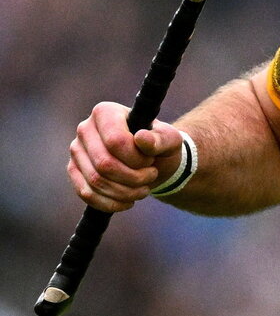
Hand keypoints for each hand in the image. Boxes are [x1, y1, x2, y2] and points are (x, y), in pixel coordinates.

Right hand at [68, 102, 183, 211]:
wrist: (152, 160)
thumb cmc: (159, 144)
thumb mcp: (170, 139)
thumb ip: (161, 139)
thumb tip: (141, 139)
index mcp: (105, 112)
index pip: (115, 141)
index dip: (136, 158)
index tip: (150, 160)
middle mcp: (85, 128)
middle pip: (104, 164)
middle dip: (133, 177)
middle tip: (150, 176)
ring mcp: (77, 151)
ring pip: (96, 181)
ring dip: (125, 192)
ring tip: (144, 189)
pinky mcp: (74, 171)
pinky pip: (86, 194)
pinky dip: (110, 203)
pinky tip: (128, 201)